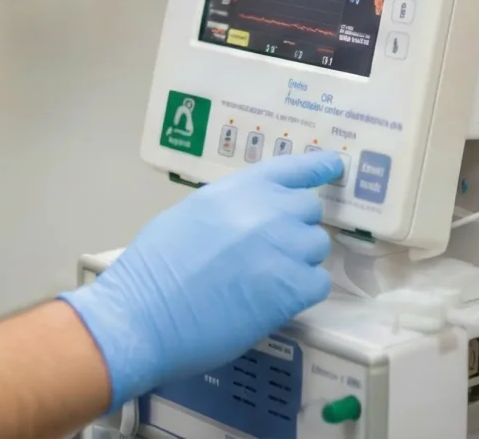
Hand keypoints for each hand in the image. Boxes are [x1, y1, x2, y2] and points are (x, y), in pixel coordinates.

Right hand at [61, 154, 342, 408]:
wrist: (145, 312)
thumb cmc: (153, 269)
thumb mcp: (189, 215)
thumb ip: (228, 209)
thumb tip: (248, 218)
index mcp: (238, 189)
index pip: (292, 169)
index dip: (316, 167)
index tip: (333, 165)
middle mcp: (267, 211)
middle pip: (308, 211)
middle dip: (295, 228)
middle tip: (270, 251)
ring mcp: (282, 248)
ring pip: (316, 247)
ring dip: (299, 260)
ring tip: (266, 279)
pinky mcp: (290, 289)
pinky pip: (317, 283)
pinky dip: (302, 292)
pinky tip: (276, 300)